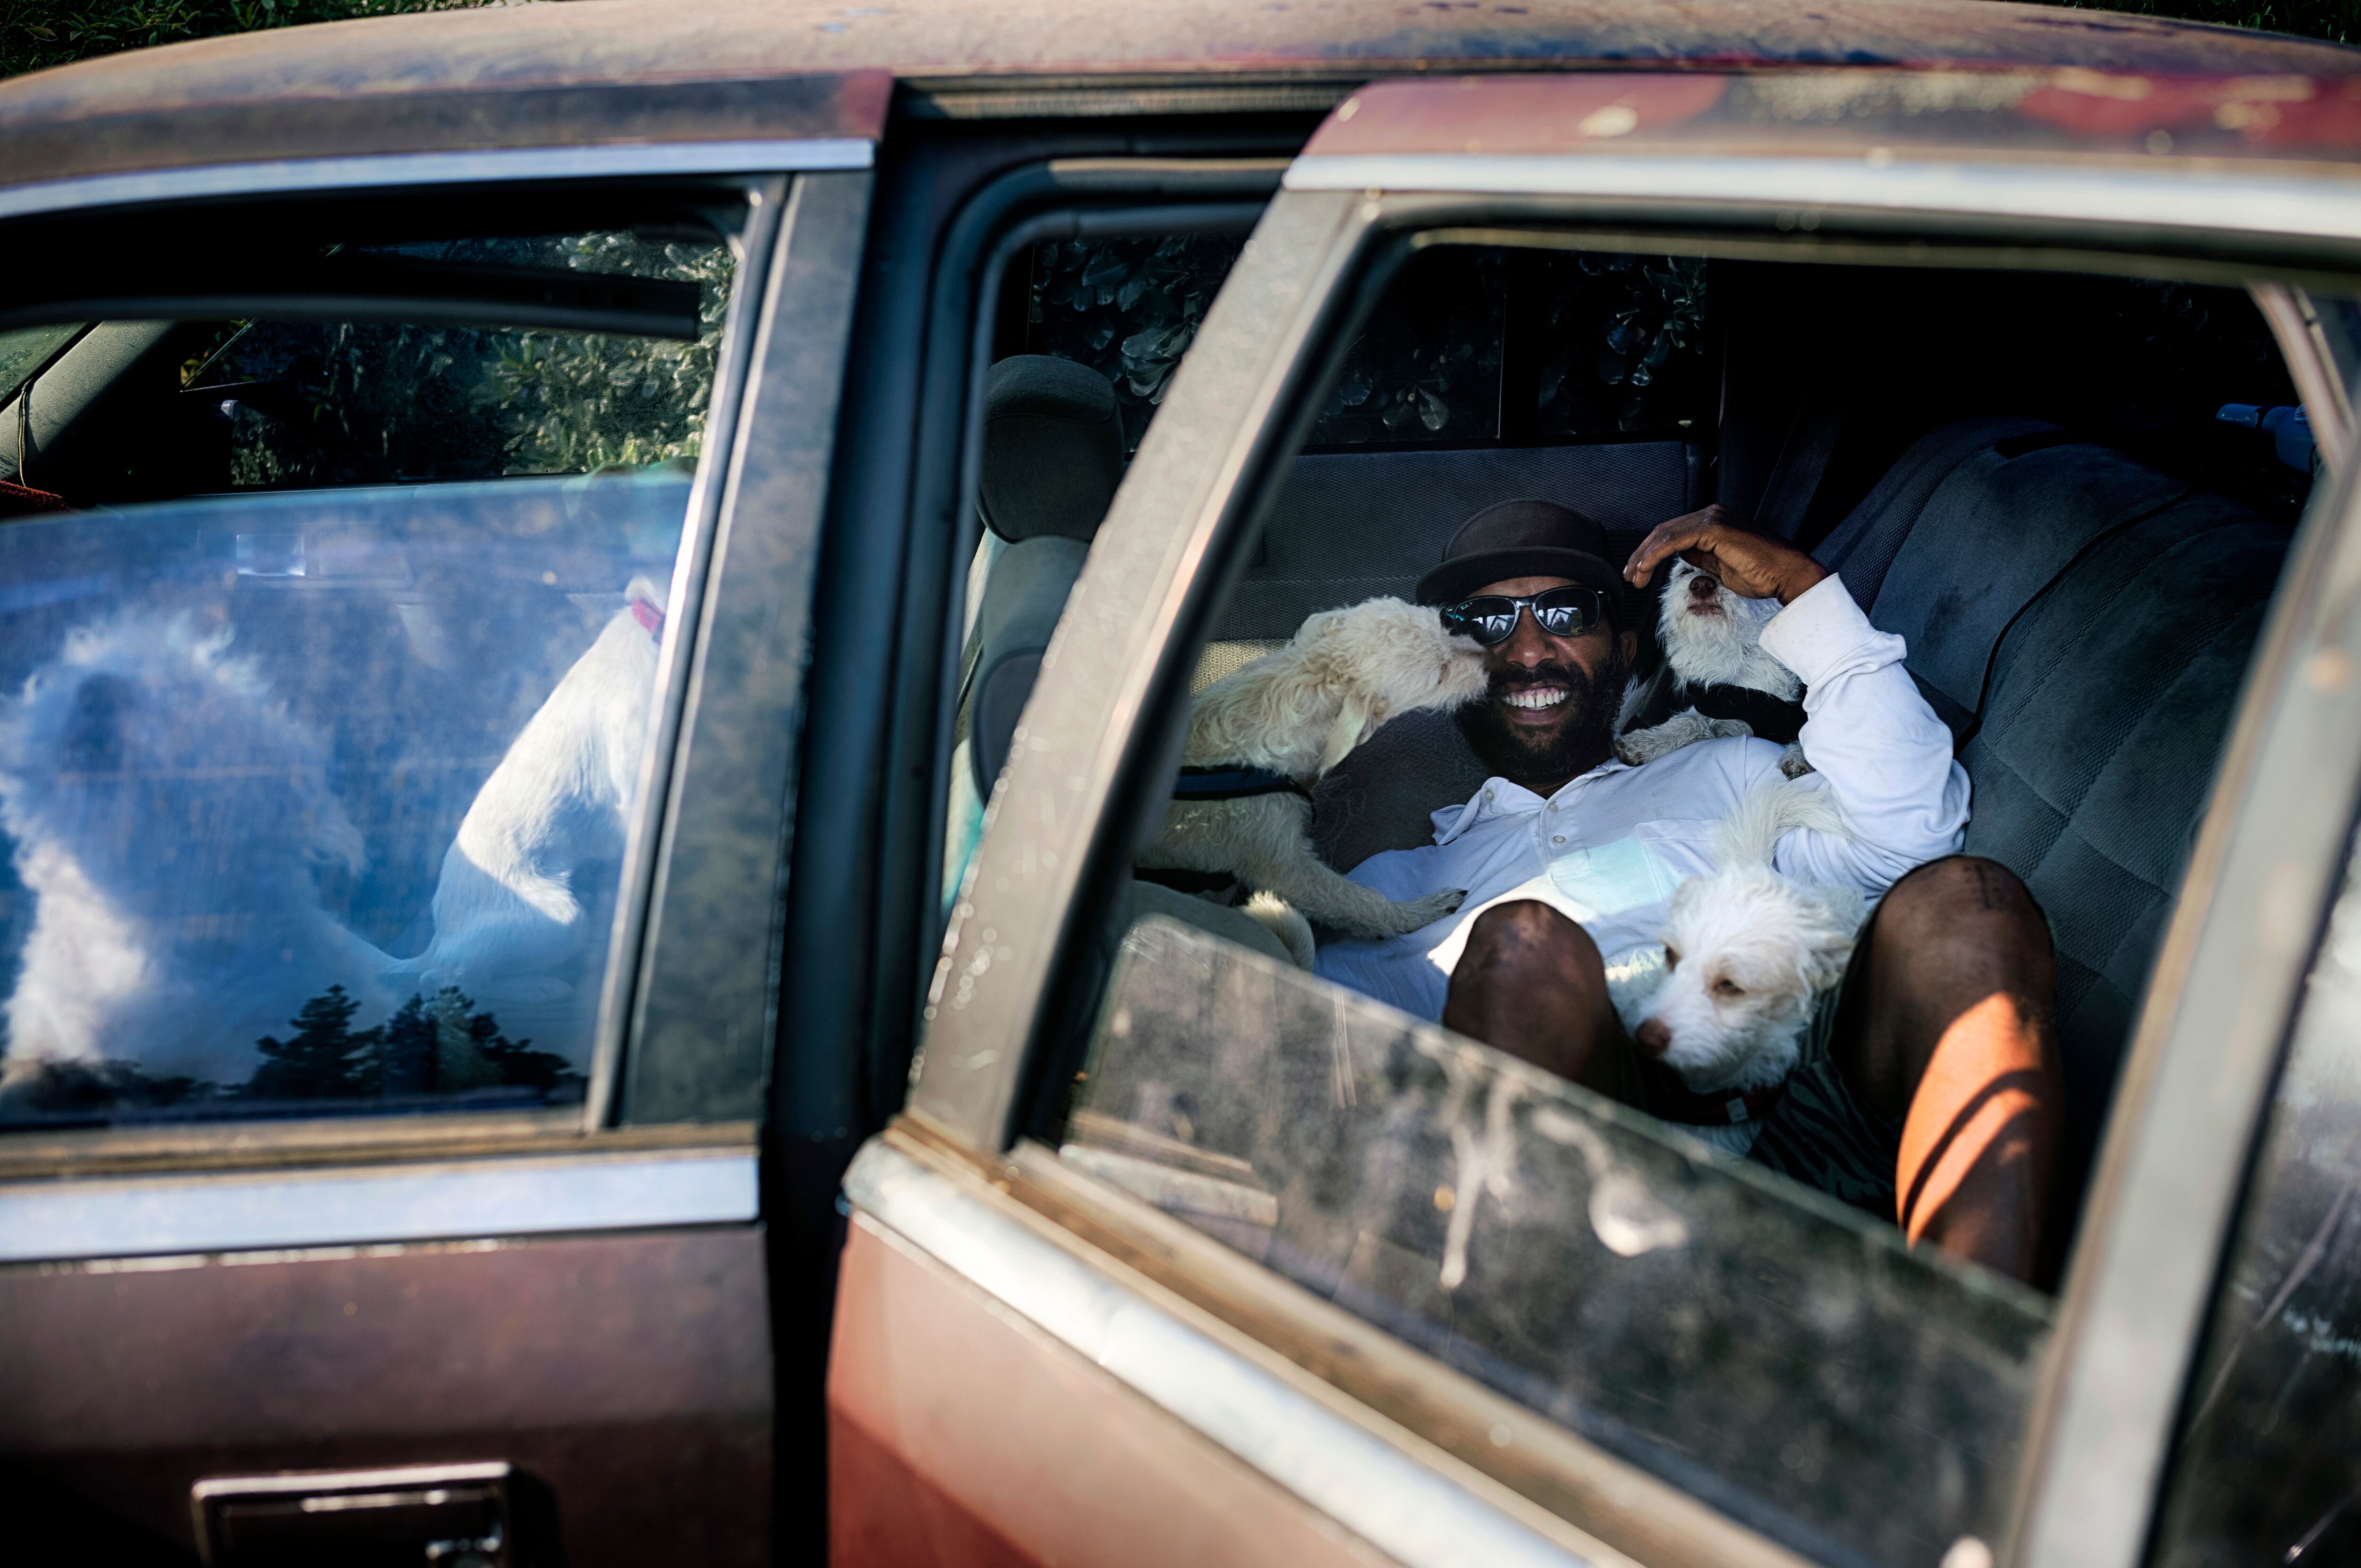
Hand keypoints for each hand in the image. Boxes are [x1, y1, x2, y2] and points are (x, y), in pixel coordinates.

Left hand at [1623, 504, 1829, 604]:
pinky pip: (1675, 540)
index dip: (1651, 551)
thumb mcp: (1721, 566)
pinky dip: (1656, 554)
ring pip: (1666, 534)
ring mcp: (1712, 519)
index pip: (1672, 533)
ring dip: (1645, 556)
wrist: (1786, 574)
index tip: (1638, 571)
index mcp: (1713, 522)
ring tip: (1634, 576)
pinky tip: (1646, 568)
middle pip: (1664, 531)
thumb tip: (1679, 554)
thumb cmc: (1761, 573)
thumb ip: (1700, 556)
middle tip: (1629, 574)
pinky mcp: (1714, 529)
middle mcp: (1712, 515)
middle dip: (1642, 554)